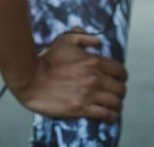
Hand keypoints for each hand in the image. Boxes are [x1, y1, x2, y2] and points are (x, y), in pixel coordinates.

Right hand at [12, 29, 128, 121]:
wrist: (31, 80)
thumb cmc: (47, 60)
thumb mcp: (65, 41)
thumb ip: (84, 37)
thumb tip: (98, 41)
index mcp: (94, 61)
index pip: (120, 71)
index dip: (122, 77)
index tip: (119, 80)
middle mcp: (95, 78)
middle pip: (120, 88)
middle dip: (120, 92)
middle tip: (116, 95)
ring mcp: (88, 94)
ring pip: (115, 102)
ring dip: (117, 105)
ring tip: (115, 107)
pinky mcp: (81, 108)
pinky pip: (105, 114)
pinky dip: (110, 116)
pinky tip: (109, 116)